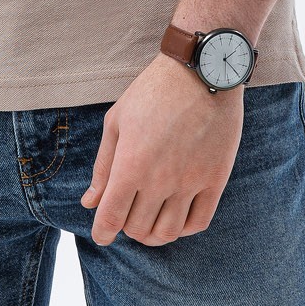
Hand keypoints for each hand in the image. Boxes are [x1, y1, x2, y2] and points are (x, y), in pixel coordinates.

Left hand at [79, 54, 243, 245]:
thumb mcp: (117, 120)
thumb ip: (103, 166)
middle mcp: (160, 179)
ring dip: (153, 235)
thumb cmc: (153, 91)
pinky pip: (199, 222)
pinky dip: (183, 229)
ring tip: (149, 220)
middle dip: (126, 228)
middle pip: (138, 229)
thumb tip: (89, 203)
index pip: (111, 218)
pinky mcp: (215, 179)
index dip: (102, 232)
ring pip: (168, 233)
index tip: (102, 233)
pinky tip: (175, 216)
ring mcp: (190, 181)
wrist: (201, 71)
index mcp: (131, 164)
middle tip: (127, 213)